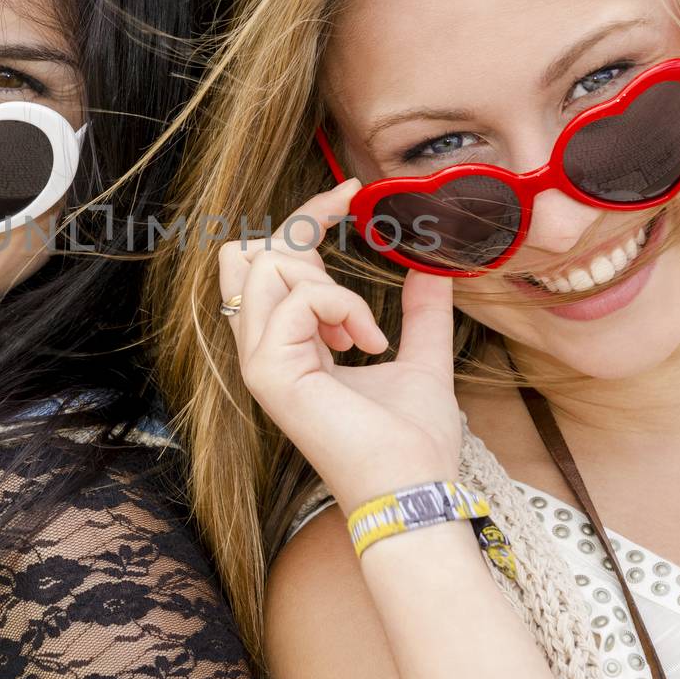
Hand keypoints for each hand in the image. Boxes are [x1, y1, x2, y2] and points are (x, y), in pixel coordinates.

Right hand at [219, 180, 464, 514]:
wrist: (412, 487)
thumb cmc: (413, 441)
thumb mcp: (421, 358)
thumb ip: (420, 314)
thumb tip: (432, 269)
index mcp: (287, 345)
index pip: (267, 261)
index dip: (305, 216)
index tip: (352, 192)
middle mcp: (262, 348)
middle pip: (248, 250)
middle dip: (304, 228)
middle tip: (356, 240)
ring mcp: (258, 360)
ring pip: (264, 263)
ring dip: (330, 282)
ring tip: (365, 331)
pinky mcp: (266, 372)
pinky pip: (295, 297)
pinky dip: (341, 305)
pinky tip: (365, 344)